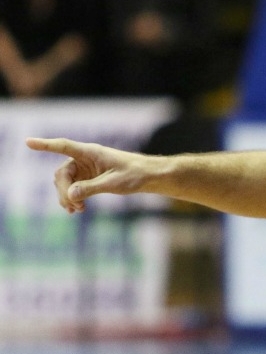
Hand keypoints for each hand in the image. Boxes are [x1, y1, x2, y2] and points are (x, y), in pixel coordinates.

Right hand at [26, 137, 149, 213]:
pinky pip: (74, 187)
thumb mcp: (114, 183)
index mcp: (91, 152)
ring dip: (67, 196)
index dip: (45, 145)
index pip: (63, 146)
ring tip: (76, 210)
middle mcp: (85, 158)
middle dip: (64, 191)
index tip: (28, 142)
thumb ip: (91, 188)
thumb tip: (70, 195)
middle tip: (73, 207)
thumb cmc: (135, 175)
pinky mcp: (89, 177)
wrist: (148, 177)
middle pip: (62, 173)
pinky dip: (73, 197)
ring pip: (66, 182)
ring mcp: (85, 168)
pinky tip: (76, 209)